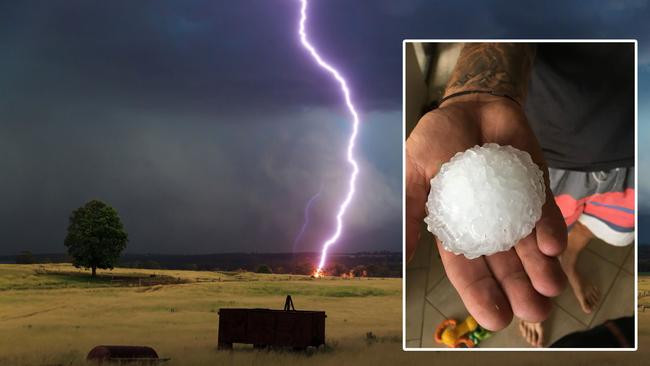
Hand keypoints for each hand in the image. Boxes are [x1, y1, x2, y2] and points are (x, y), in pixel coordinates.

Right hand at [406, 94, 566, 330]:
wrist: (472, 105)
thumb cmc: (438, 138)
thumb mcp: (417, 170)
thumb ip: (412, 208)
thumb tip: (403, 254)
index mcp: (455, 226)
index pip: (466, 267)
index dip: (479, 292)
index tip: (494, 318)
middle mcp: (487, 225)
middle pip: (503, 265)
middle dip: (518, 289)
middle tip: (533, 312)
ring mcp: (514, 209)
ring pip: (528, 248)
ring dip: (540, 269)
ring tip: (551, 289)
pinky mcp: (536, 191)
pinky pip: (544, 214)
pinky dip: (549, 230)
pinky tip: (552, 247)